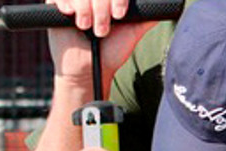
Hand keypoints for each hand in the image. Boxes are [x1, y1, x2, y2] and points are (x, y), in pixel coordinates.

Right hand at [45, 0, 159, 91]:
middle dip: (102, 7)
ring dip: (86, 9)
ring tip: (87, 28)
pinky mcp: (54, 6)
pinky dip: (65, 2)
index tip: (120, 15)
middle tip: (102, 29)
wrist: (89, 69)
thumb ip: (148, 15)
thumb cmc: (111, 51)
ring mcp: (74, 0)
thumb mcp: (134, 30)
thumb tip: (171, 3)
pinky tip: (70, 14)